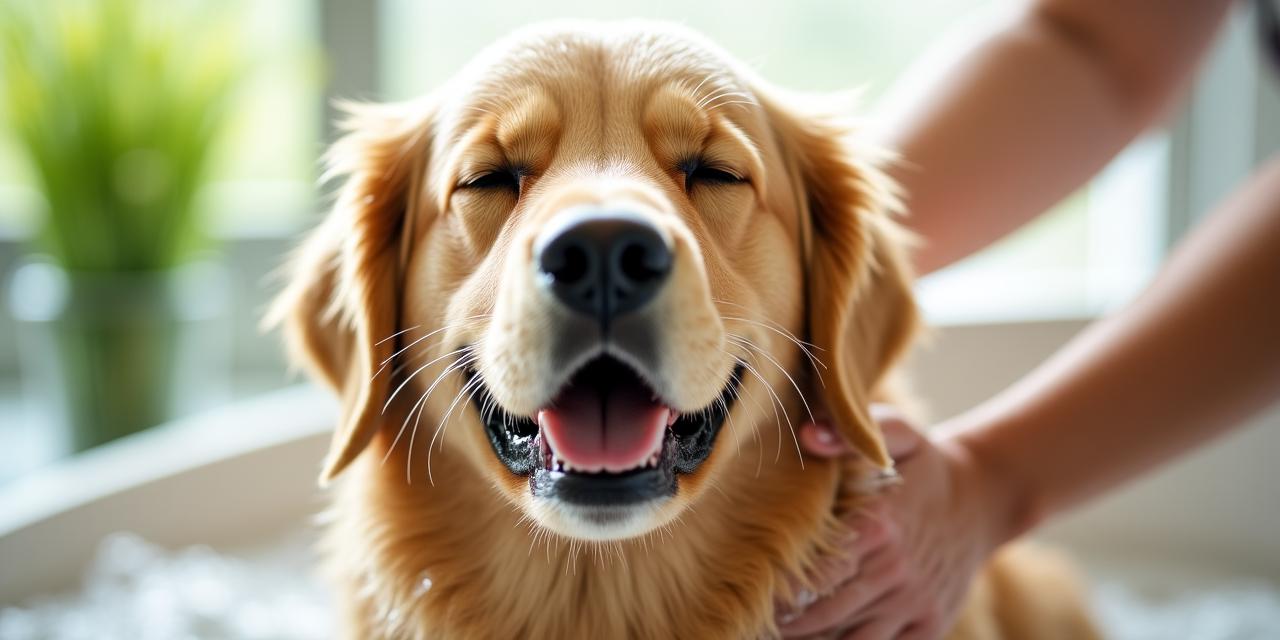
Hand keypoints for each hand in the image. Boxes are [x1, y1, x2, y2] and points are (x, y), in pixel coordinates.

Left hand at [777, 405, 1008, 638]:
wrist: (985, 496)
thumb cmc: (923, 464)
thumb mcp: (894, 432)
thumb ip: (848, 433)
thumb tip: (807, 435)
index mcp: (880, 525)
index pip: (818, 569)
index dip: (781, 585)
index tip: (753, 585)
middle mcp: (897, 569)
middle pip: (826, 612)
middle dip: (786, 621)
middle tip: (754, 619)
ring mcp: (916, 601)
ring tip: (781, 635)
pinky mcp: (931, 624)